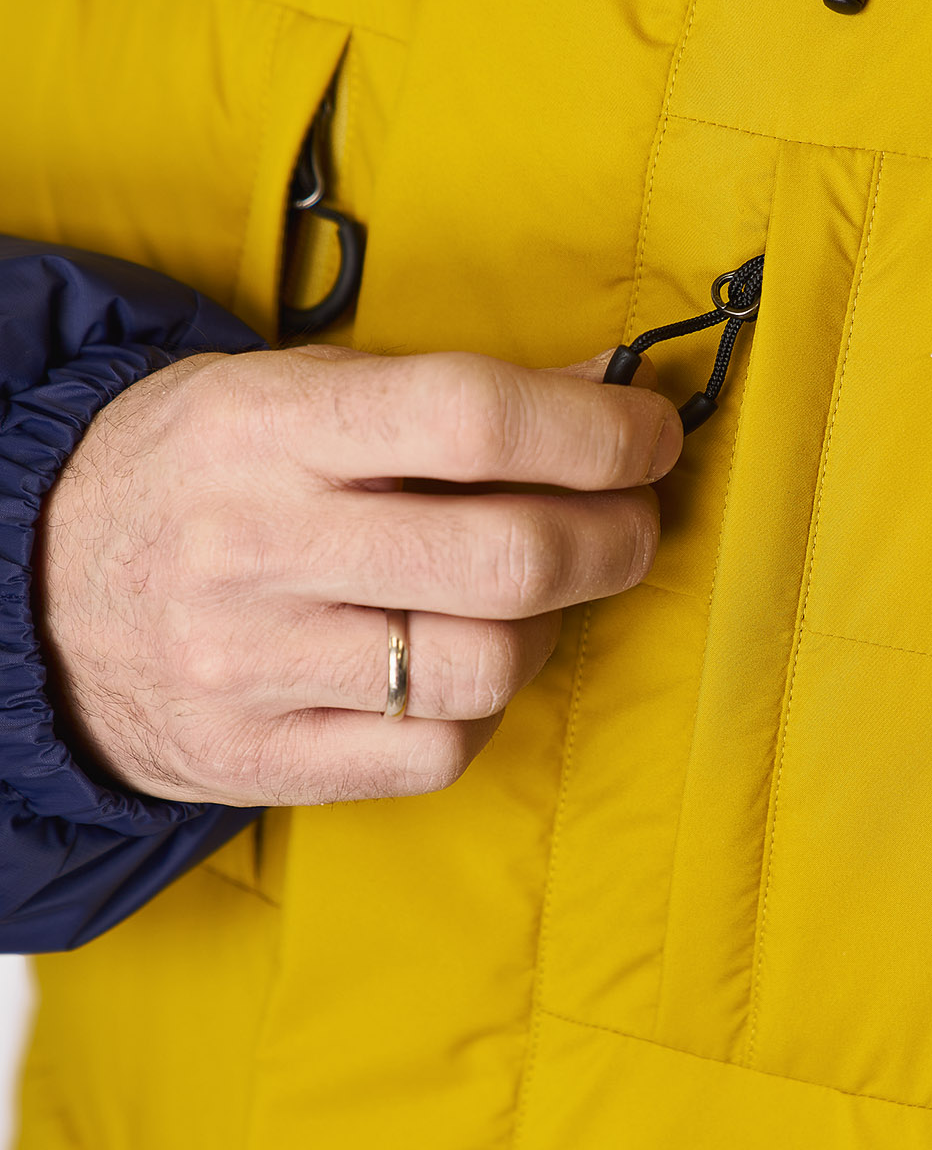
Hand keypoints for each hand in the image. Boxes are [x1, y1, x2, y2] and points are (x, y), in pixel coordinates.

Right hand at [36, 345, 680, 806]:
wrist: (36, 591)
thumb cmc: (205, 473)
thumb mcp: (298, 394)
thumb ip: (450, 395)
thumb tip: (610, 389)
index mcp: (268, 426)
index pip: (469, 418)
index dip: (595, 431)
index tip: (652, 434)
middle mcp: (254, 546)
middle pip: (504, 560)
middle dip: (616, 537)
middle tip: (634, 519)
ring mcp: (250, 666)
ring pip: (488, 668)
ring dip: (556, 625)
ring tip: (541, 593)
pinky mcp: (255, 759)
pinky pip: (437, 752)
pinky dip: (488, 706)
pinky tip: (470, 660)